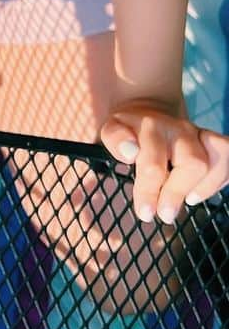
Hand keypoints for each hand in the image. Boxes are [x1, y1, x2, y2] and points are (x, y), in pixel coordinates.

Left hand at [101, 100, 228, 222]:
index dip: (149, 191)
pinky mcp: (212, 141)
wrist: (147, 113)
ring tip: (188, 200)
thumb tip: (130, 153)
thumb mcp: (111, 130)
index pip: (154, 163)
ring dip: (206, 185)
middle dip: (178, 192)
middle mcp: (179, 129)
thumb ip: (115, 139)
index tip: (145, 213)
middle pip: (193, 163)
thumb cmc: (129, 131)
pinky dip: (220, 179)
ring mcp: (199, 134)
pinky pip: (228, 156)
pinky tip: (200, 192)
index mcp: (151, 128)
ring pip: (218, 157)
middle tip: (164, 214)